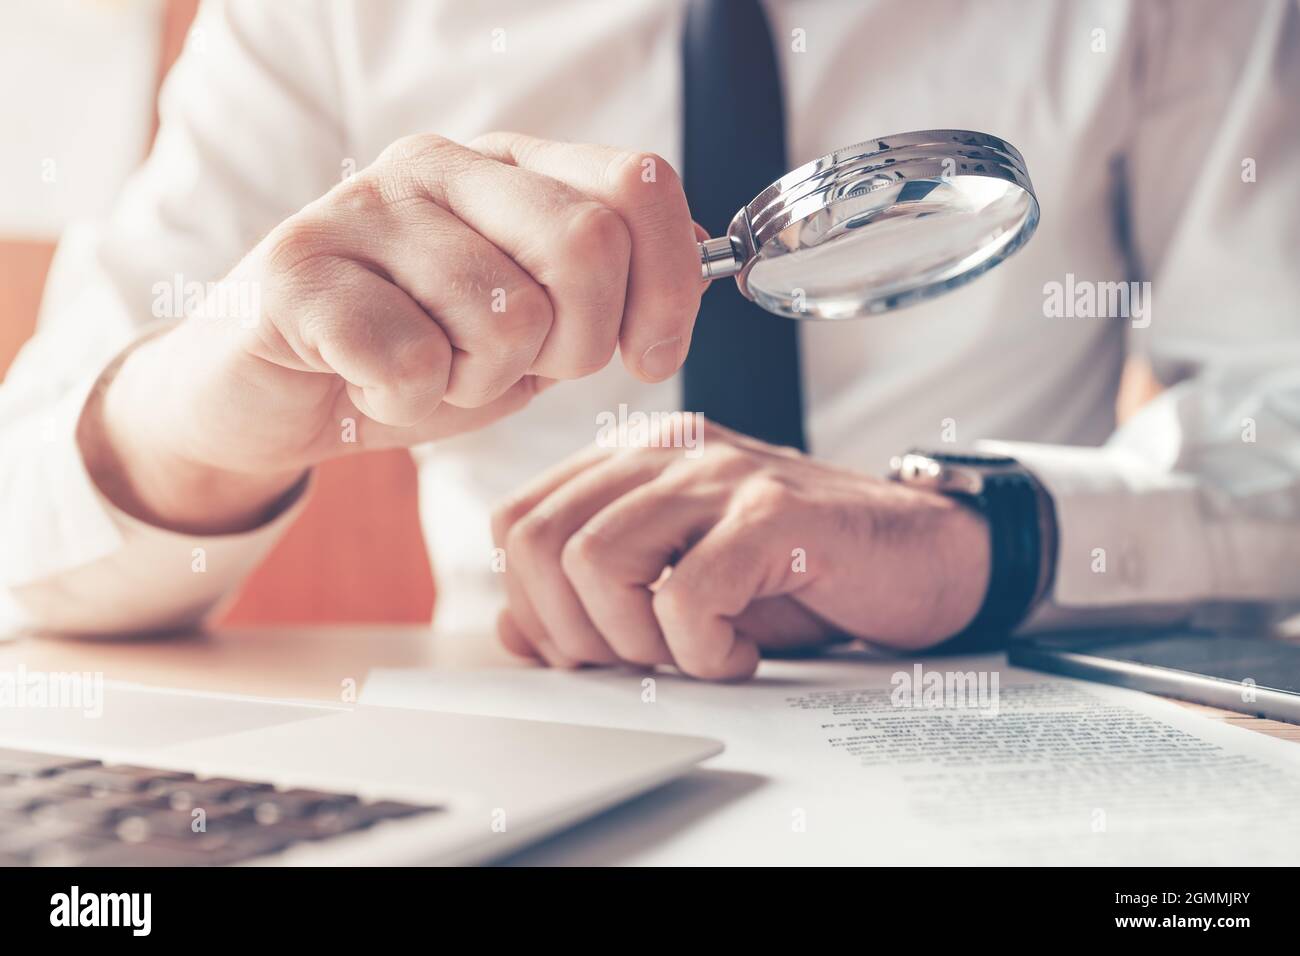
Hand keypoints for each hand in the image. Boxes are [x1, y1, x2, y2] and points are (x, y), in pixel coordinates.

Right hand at [85, 133, 703, 532]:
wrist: (269, 396)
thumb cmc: (408, 357)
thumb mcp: (530, 329)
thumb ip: (605, 292)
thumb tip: (701, 261)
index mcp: (507, 167)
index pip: (637, 187)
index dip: (668, 288)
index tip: (649, 357)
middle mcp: (439, 164)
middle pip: (588, 247)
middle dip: (574, 347)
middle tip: (509, 369)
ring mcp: (365, 207)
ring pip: (506, 317)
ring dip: (476, 383)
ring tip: (423, 371)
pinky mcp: (299, 268)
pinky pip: (416, 361)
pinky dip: (406, 402)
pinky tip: (368, 382)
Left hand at [492, 421, 991, 680]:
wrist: (928, 554)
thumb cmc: (804, 571)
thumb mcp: (683, 585)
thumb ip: (593, 600)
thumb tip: (512, 631)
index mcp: (636, 458)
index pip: (518, 520)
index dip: (530, 603)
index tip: (587, 649)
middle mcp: (670, 451)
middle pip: (539, 539)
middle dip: (570, 630)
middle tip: (635, 659)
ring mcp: (723, 475)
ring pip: (597, 559)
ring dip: (633, 639)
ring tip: (691, 653)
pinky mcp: (776, 512)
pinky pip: (687, 593)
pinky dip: (702, 650)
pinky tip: (740, 653)